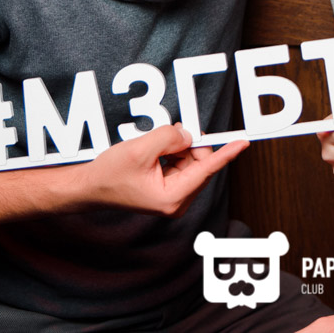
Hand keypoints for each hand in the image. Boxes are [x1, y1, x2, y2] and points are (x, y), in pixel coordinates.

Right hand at [84, 123, 246, 216]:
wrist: (90, 187)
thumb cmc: (110, 174)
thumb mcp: (141, 148)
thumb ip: (170, 138)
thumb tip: (189, 135)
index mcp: (172, 197)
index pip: (207, 170)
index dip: (227, 153)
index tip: (244, 142)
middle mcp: (177, 201)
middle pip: (200, 163)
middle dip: (190, 144)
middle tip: (172, 131)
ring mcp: (173, 197)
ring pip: (191, 162)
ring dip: (179, 147)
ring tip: (155, 146)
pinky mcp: (168, 190)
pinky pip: (182, 164)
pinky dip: (173, 152)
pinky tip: (156, 151)